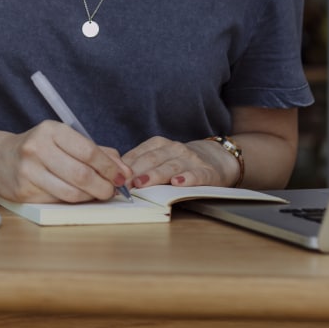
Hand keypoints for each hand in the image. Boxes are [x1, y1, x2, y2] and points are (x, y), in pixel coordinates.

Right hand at [0, 120, 132, 202]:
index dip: (109, 168)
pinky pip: (57, 201)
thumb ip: (96, 152)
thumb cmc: (39, 149)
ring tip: (96, 194)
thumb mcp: (64, 140)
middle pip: (81, 174)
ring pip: (71, 192)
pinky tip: (78, 196)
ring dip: (90, 197)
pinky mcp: (24, 191)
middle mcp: (37, 148)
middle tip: (111, 191)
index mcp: (51, 130)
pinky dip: (74, 201)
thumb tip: (123, 170)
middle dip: (103, 186)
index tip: (121, 177)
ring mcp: (28, 171)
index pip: (88, 151)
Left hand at [122, 136, 238, 188]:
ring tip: (142, 183)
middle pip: (152, 160)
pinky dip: (187, 178)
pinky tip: (178, 183)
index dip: (125, 167)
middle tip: (123, 183)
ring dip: (155, 175)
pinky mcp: (206, 171)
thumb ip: (140, 164)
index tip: (112, 177)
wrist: (216, 158)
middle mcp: (174, 149)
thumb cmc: (180, 161)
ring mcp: (190, 159)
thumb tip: (114, 176)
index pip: (138, 154)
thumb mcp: (160, 157)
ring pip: (170, 167)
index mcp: (159, 144)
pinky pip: (196, 175)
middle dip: (136, 171)